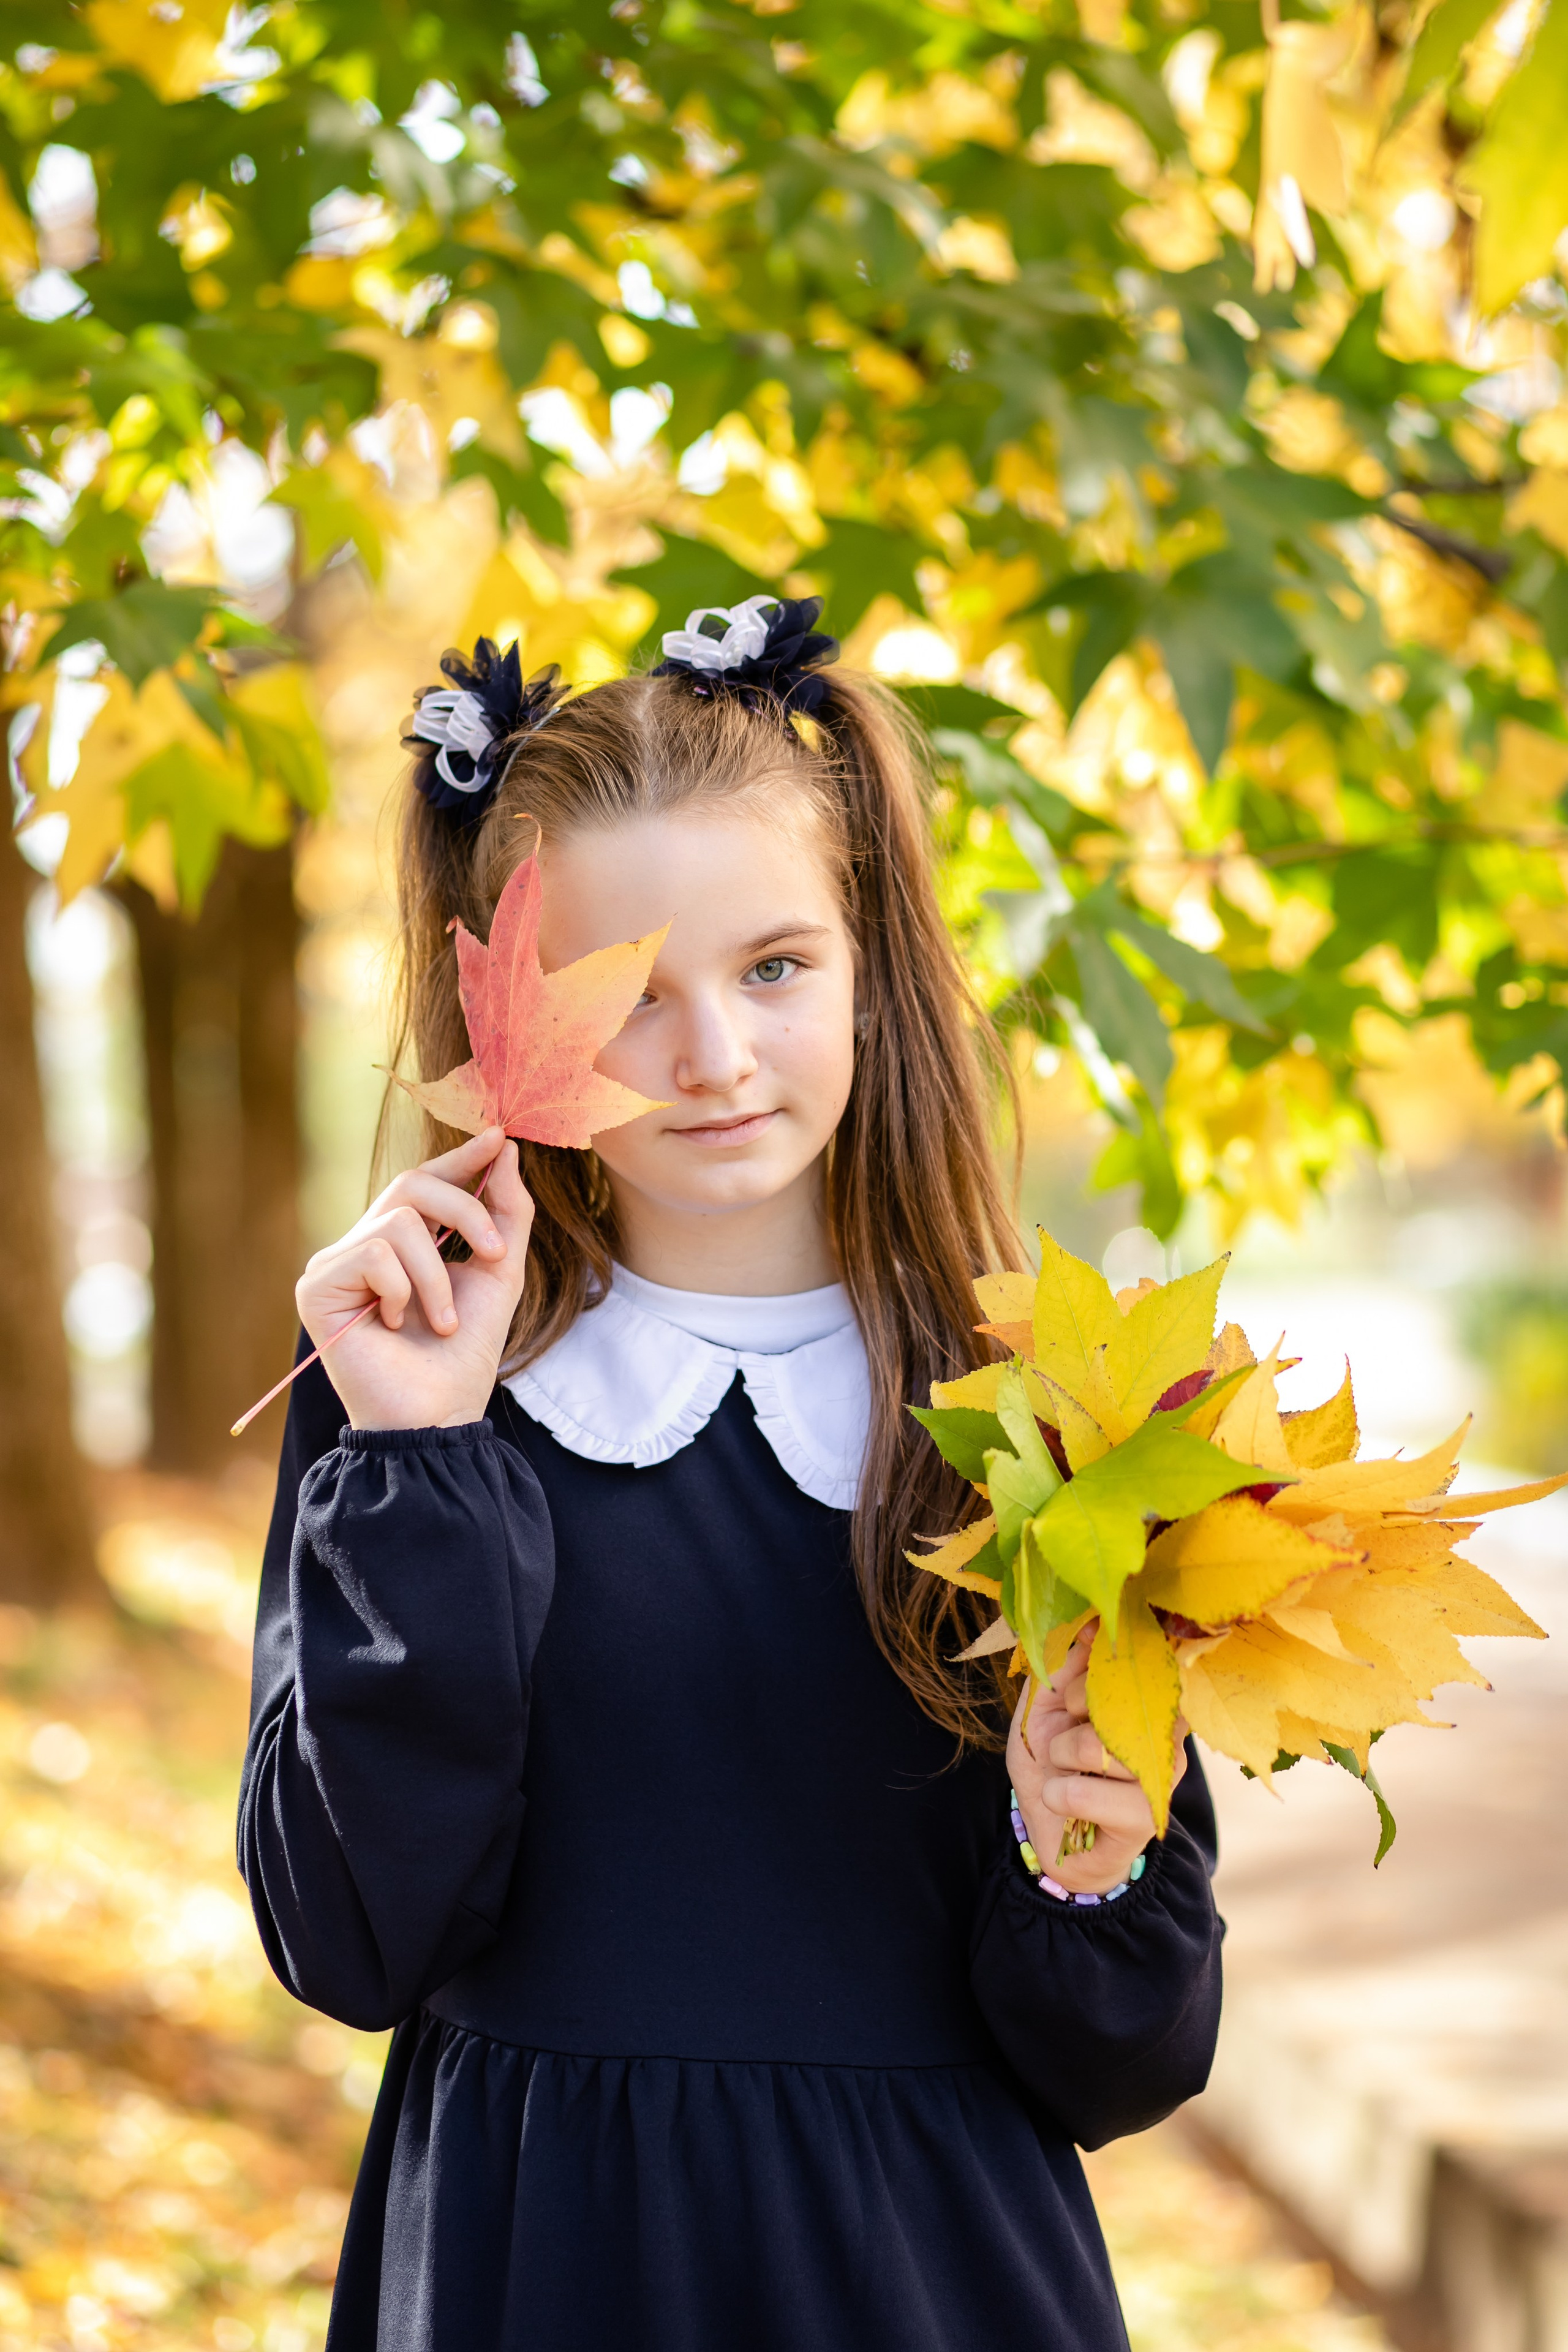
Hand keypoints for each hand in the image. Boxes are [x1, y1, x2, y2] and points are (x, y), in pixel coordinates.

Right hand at [295, 1130, 532, 1431]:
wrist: (438, 1413)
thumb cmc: (464, 1353)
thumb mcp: (499, 1273)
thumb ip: (506, 1213)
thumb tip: (505, 1149)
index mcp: (403, 1243)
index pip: (425, 1181)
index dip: (459, 1157)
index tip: (498, 1135)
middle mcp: (363, 1246)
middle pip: (412, 1184)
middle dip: (465, 1211)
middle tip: (495, 1253)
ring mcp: (335, 1264)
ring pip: (400, 1223)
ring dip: (437, 1276)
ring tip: (438, 1319)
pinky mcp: (316, 1286)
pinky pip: (375, 1254)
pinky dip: (403, 1291)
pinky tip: (395, 1326)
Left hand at [1006, 1620, 1187, 1896]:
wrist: (1050, 1830)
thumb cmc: (1051, 1763)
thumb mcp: (1043, 1706)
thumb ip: (1063, 1665)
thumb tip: (1088, 1626)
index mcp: (1146, 1697)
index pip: (1131, 1658)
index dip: (1086, 1673)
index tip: (1069, 1696)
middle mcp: (1167, 1731)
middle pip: (1115, 1697)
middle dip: (1070, 1710)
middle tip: (1065, 1737)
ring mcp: (1161, 1775)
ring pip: (1099, 1747)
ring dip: (1060, 1757)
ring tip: (1063, 1770)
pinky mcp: (1146, 1817)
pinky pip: (1086, 1794)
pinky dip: (1058, 1794)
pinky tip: (1063, 1800)